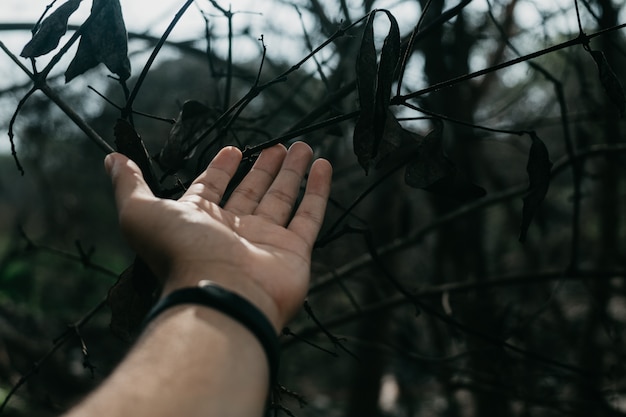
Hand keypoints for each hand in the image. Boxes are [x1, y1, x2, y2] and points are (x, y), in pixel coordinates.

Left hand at [105, 142, 331, 331]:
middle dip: (264, 167)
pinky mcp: (294, 251)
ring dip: (293, 172)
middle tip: (279, 145)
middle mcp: (234, 230)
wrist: (221, 295)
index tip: (234, 149)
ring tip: (304, 147)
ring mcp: (266, 241)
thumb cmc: (181, 253)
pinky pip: (309, 215)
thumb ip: (129, 184)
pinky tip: (323, 166)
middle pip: (252, 191)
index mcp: (200, 220)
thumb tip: (111, 158)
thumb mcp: (141, 212)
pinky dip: (318, 190)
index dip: (221, 168)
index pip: (212, 187)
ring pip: (283, 199)